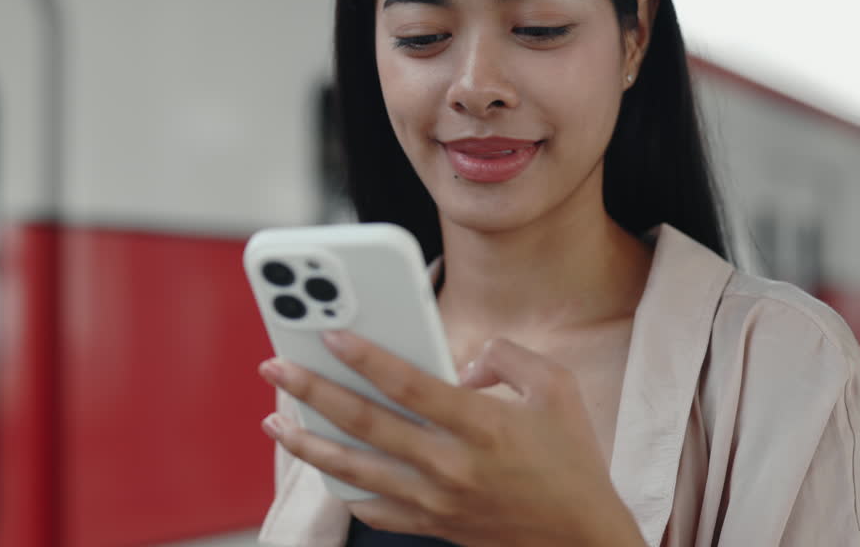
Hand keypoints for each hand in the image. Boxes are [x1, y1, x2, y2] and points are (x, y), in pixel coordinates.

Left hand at [259, 332, 644, 546]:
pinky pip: (375, 508)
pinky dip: (344, 488)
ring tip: (276, 421)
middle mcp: (451, 465)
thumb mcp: (557, 388)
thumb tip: (459, 363)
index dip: (366, 357)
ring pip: (355, 469)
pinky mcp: (433, 525)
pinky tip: (321, 467)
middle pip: (366, 424)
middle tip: (276, 367)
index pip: (409, 385)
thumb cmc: (572, 461)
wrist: (582, 538)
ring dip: (308, 443)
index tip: (330, 334)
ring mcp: (437, 501)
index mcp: (482, 426)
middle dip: (312, 392)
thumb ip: (506, 356)